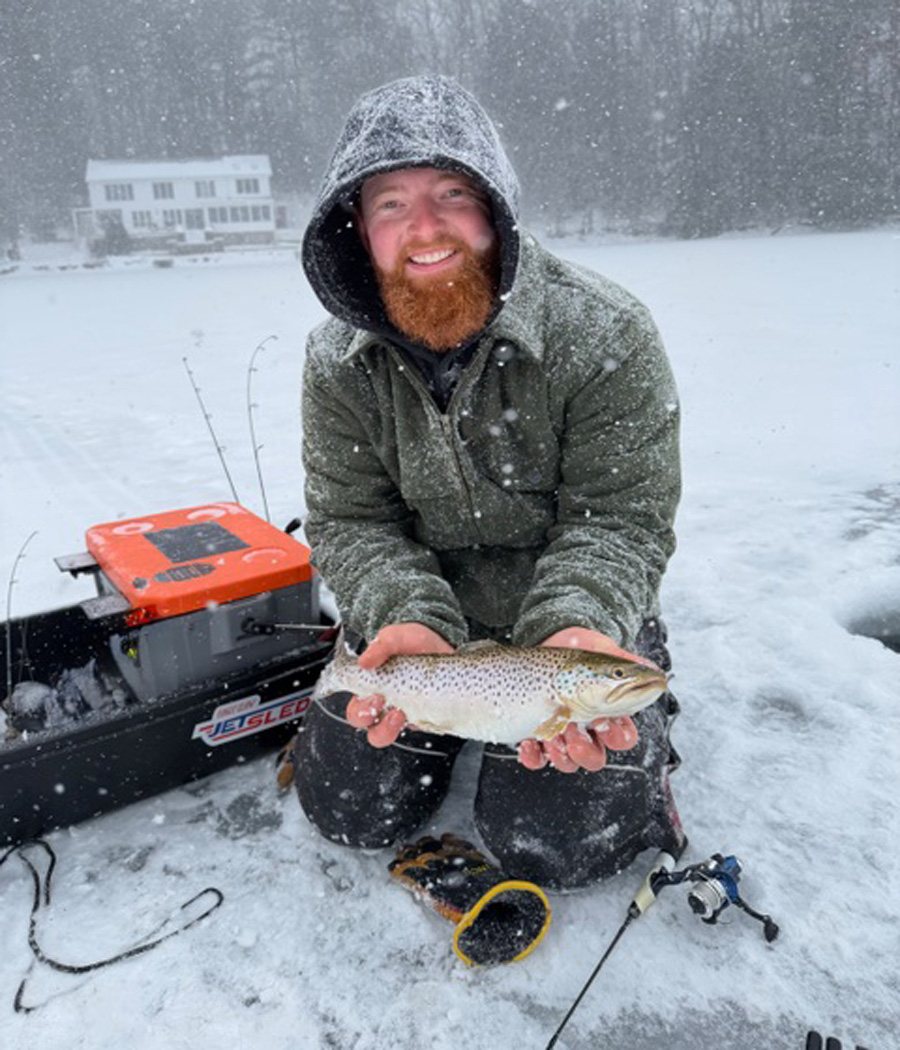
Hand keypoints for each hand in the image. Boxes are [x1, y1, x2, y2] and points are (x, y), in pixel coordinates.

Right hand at [346, 623, 453, 747]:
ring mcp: (400, 711)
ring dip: (385, 729)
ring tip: (399, 715)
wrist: (445, 646)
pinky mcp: (421, 718)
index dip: (355, 703)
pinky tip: (423, 714)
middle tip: (380, 700)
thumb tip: (364, 661)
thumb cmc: (416, 642)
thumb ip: (382, 644)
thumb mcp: (398, 636)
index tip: (371, 693)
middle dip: (365, 716)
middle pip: (361, 720)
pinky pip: (412, 731)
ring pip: (381, 734)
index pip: (351, 700)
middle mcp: (381, 700)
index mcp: (370, 682)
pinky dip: (414, 727)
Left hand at [516, 626, 643, 772]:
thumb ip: (625, 662)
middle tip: (573, 731)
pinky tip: (527, 742)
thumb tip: (653, 671)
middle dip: (586, 752)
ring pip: (568, 763)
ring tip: (551, 733)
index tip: (604, 720)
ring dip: (561, 755)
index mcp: (608, 712)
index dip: (617, 736)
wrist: (547, 637)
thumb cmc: (579, 648)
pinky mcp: (537, 733)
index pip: (623, 738)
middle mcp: (587, 727)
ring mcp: (562, 732)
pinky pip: (537, 758)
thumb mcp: (602, 650)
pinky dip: (533, 756)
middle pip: (595, 758)